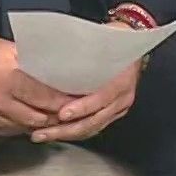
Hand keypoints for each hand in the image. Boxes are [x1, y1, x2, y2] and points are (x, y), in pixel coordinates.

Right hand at [0, 32, 70, 136]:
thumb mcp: (9, 49)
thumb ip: (34, 63)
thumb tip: (61, 70)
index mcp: (4, 77)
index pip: (41, 97)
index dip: (62, 102)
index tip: (77, 101)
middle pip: (36, 117)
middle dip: (56, 116)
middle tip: (72, 112)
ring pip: (24, 128)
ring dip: (41, 123)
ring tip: (56, 116)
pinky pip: (9, 131)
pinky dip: (23, 126)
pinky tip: (33, 119)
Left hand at [31, 20, 142, 143]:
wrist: (133, 43)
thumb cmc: (115, 40)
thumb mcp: (103, 42)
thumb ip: (84, 54)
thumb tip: (54, 57)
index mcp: (121, 79)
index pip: (101, 98)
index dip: (81, 108)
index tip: (62, 114)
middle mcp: (122, 97)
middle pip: (94, 120)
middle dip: (66, 130)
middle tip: (42, 133)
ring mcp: (119, 107)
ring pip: (92, 128)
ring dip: (66, 134)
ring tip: (43, 135)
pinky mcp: (114, 113)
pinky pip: (94, 127)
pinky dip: (75, 132)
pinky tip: (58, 132)